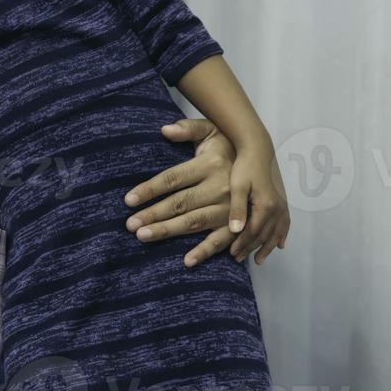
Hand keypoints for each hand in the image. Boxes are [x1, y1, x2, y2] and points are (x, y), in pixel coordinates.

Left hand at [123, 118, 240, 267]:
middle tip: (130, 225)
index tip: (128, 200)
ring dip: (167, 231)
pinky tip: (187, 261)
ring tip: (143, 236)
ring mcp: (229, 208)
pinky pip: (220, 240)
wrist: (262, 161)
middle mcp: (220, 187)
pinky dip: (205, 252)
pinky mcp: (238, 223)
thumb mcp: (211, 130)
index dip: (150, 189)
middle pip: (180, 203)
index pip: (173, 178)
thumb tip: (164, 130)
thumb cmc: (228, 146)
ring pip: (193, 222)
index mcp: (210, 164)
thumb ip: (188, 128)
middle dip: (153, 214)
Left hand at [227, 144, 289, 264]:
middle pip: (264, 235)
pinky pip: (285, 223)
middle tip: (239, 259)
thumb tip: (236, 231)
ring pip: (276, 232)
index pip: (253, 232)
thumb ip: (237, 209)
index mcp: (266, 206)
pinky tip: (281, 244)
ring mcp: (282, 204)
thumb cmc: (245, 165)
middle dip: (252, 248)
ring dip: (268, 247)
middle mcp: (278, 207)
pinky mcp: (282, 199)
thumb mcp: (238, 186)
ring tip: (259, 260)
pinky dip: (282, 235)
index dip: (242, 244)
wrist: (259, 147)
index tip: (232, 253)